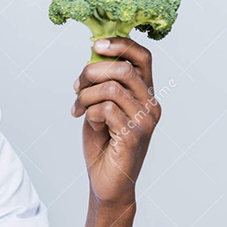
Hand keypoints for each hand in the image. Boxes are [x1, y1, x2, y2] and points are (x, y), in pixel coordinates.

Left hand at [71, 38, 160, 206]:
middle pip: (124, 69)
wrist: (106, 182)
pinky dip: (90, 112)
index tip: (97, 45)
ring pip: (111, 88)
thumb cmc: (103, 143)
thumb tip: (93, 53)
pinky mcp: (134, 136)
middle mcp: (151, 104)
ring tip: (78, 108)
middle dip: (92, 72)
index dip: (120, 44)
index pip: (142, 56)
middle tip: (76, 86)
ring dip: (86, 95)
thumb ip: (101, 82)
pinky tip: (88, 123)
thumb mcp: (100, 105)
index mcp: (144, 93)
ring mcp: (145, 121)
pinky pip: (106, 109)